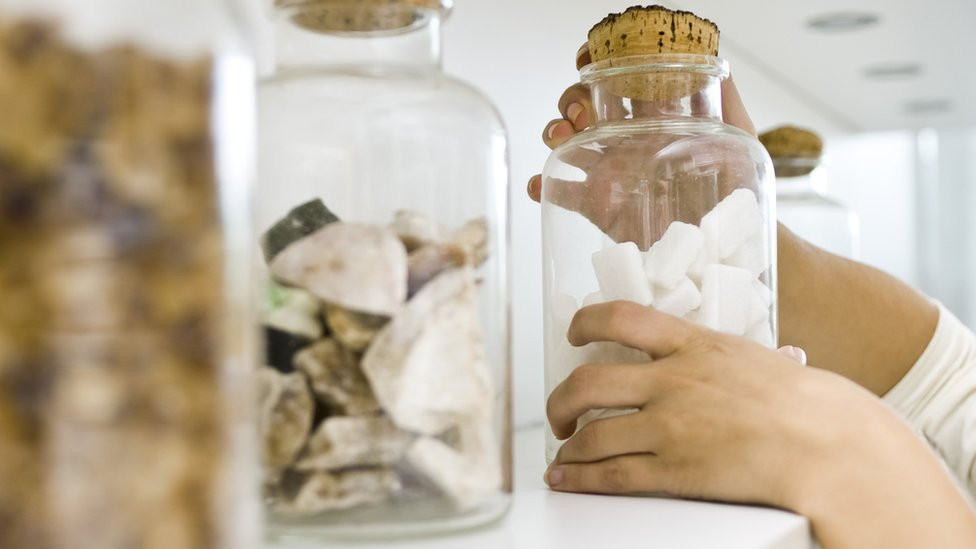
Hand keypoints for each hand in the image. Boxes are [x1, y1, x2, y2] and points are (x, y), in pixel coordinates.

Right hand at [526, 44, 756, 204]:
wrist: (723, 244)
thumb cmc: (734, 191)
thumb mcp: (740, 139)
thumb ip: (729, 102)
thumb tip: (718, 64)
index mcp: (656, 119)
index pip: (622, 80)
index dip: (601, 64)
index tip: (588, 62)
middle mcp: (629, 140)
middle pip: (586, 106)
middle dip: (573, 100)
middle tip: (581, 114)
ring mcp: (610, 172)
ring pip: (569, 142)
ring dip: (554, 132)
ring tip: (559, 139)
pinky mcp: (598, 205)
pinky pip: (563, 191)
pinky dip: (544, 184)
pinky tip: (538, 183)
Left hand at [545, 301, 975, 547]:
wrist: (826, 444)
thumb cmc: (803, 402)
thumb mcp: (754, 357)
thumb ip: (717, 355)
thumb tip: (712, 354)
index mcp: (692, 345)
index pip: (620, 318)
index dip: (585, 322)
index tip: (574, 334)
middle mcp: (671, 382)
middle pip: (587, 382)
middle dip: (560, 399)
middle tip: (559, 411)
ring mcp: (668, 428)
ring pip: (590, 433)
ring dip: (566, 445)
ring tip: (564, 451)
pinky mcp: (673, 471)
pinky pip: (609, 474)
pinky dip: (578, 478)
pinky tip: (566, 478)